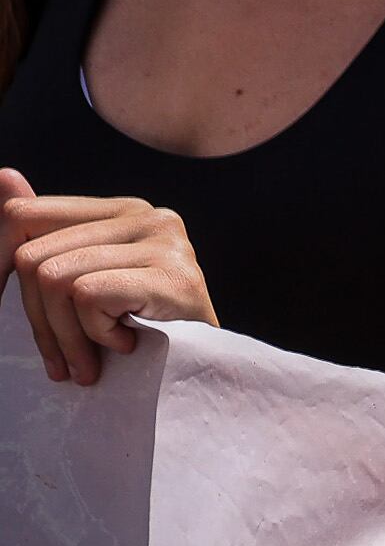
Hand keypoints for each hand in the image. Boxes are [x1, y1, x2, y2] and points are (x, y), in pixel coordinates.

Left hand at [1, 174, 214, 382]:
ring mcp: (163, 240)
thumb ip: (48, 235)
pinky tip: (125, 344)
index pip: (25, 216)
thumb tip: (4, 175)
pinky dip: (94, 333)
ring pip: (54, 279)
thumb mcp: (85, 282)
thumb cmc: (139, 331)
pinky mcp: (171, 272)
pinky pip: (87, 295)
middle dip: (36, 321)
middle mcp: (146, 214)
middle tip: (63, 361)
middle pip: (32, 257)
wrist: (203, 370)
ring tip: (90, 362)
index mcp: (121, 212)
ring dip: (65, 337)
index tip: (3, 307)